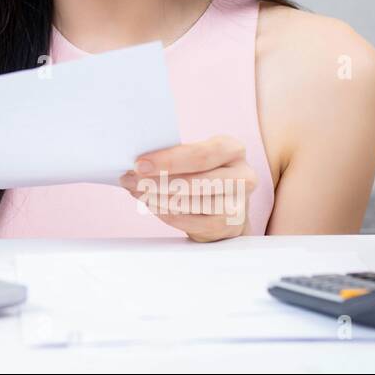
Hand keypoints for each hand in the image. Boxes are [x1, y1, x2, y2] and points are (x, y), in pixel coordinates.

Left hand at [116, 135, 255, 241]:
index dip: (169, 160)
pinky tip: (153, 207)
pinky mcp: (231, 225)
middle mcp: (243, 175)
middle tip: (131, 180)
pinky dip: (169, 214)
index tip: (139, 164)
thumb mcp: (195, 159)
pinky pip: (194, 221)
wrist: (226, 206)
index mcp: (232, 149)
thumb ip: (173, 157)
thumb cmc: (203, 174)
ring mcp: (240, 203)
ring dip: (158, 198)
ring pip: (194, 202)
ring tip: (137, 192)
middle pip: (198, 179)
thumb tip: (136, 164)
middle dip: (158, 181)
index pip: (201, 153)